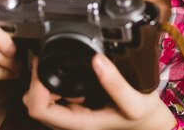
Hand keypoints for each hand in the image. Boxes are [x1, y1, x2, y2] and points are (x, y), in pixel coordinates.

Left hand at [22, 54, 177, 129]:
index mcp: (78, 123)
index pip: (38, 109)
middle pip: (34, 103)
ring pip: (41, 100)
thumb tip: (97, 60)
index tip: (42, 64)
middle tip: (47, 60)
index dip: (35, 86)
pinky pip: (53, 95)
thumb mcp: (136, 101)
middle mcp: (70, 123)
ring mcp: (71, 116)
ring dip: (44, 80)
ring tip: (58, 65)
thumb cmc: (143, 116)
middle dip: (36, 80)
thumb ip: (116, 83)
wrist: (149, 122)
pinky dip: (53, 81)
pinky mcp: (75, 108)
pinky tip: (67, 71)